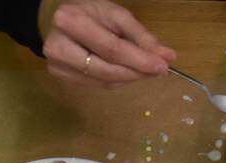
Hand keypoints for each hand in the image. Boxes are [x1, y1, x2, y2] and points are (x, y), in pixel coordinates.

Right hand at [40, 0, 174, 86]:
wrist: (59, 20)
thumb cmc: (90, 14)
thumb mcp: (116, 16)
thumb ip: (141, 36)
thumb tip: (167, 57)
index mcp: (70, 21)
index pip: (111, 49)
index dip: (139, 60)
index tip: (163, 66)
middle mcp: (58, 46)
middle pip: (107, 69)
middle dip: (137, 73)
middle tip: (159, 71)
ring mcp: (57, 65)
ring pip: (104, 81)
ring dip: (129, 78)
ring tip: (144, 70)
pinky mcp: (61, 77)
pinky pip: (97, 85)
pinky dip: (117, 81)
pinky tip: (125, 71)